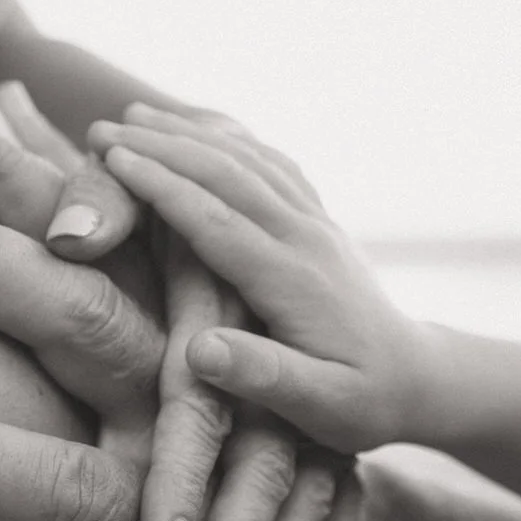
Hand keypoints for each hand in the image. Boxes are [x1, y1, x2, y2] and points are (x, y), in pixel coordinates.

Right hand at [91, 103, 433, 454]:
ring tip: (136, 113)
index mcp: (293, 280)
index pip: (217, 219)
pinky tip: (200, 128)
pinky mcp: (316, 222)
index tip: (112, 160)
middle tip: (100, 128)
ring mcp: (314, 224)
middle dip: (161, 146)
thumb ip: (263, 377)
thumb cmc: (364, 405)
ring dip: (190, 132)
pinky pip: (270, 163)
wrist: (420, 382)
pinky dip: (228, 138)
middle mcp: (304, 238)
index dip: (162, 186)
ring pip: (247, 160)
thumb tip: (198, 350)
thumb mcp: (321, 407)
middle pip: (227, 175)